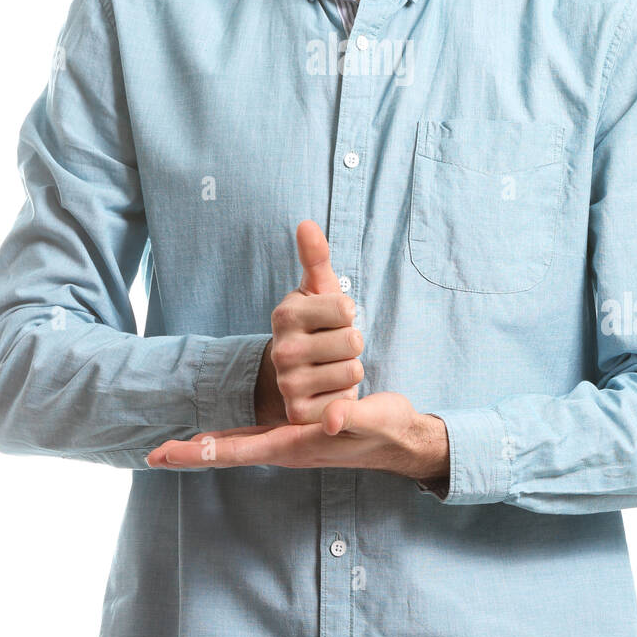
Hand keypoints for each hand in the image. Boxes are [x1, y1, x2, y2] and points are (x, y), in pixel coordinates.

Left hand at [146, 392, 449, 482]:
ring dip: (208, 446)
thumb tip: (330, 417)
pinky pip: (254, 437)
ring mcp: (289, 444)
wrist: (402, 440)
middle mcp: (286, 448)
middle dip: (193, 453)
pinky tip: (218, 432)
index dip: (201, 451)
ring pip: (239, 445)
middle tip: (154, 455)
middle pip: (230, 451)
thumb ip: (351, 417)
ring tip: (175, 446)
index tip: (166, 455)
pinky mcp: (297, 435)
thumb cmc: (387, 428)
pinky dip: (230, 435)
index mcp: (296, 445)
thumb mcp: (372, 419)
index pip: (239, 450)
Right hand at [254, 219, 363, 425]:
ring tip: (330, 367)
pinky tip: (328, 391)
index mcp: (286, 313)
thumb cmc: (315, 323)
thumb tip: (306, 222)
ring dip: (350, 370)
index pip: (346, 308)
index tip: (332, 319)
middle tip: (333, 346)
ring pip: (353, 372)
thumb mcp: (317, 288)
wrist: (296, 371)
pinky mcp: (299, 413)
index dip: (347, 314)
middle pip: (353, 342)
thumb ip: (315, 256)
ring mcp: (288, 383)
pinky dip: (344, 397)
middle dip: (351, 344)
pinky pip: (346, 401)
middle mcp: (283, 349)